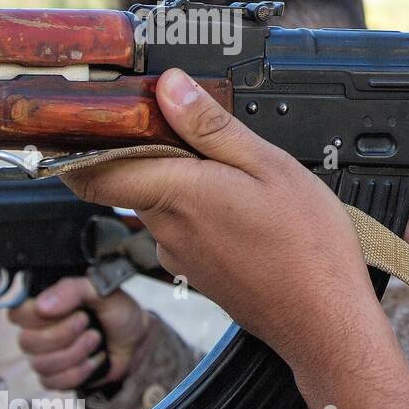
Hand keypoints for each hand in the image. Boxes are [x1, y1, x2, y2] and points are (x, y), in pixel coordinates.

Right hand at [7, 279, 148, 390]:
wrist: (137, 340)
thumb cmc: (117, 313)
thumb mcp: (102, 291)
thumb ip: (73, 290)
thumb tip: (42, 305)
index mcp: (44, 307)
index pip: (17, 314)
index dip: (40, 316)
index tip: (73, 311)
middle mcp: (39, 332)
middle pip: (27, 342)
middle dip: (64, 335)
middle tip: (88, 324)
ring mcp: (45, 356)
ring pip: (41, 364)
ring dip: (76, 353)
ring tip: (96, 340)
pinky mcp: (56, 377)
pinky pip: (52, 382)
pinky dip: (79, 372)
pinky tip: (93, 360)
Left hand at [59, 69, 408, 366]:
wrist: (325, 320)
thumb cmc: (308, 247)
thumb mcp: (271, 166)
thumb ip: (213, 127)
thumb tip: (169, 88)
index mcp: (178, 194)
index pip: (91, 172)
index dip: (83, 144)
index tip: (103, 122)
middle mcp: (168, 230)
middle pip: (136, 180)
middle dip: (165, 156)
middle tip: (213, 141)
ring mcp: (181, 257)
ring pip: (166, 207)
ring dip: (193, 188)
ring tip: (248, 185)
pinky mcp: (199, 276)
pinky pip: (189, 234)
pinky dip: (210, 218)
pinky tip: (253, 219)